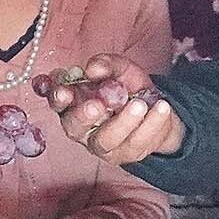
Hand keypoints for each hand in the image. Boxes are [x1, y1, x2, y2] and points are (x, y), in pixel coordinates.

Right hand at [49, 59, 183, 163]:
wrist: (159, 109)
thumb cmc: (129, 88)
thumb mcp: (121, 69)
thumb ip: (107, 64)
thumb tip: (92, 69)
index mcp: (74, 103)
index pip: (57, 102)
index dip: (56, 97)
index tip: (64, 91)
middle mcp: (82, 127)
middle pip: (73, 127)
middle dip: (83, 116)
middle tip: (97, 105)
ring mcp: (102, 144)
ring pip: (106, 139)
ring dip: (123, 122)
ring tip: (140, 104)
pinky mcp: (125, 154)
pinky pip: (136, 142)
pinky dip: (151, 124)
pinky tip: (161, 108)